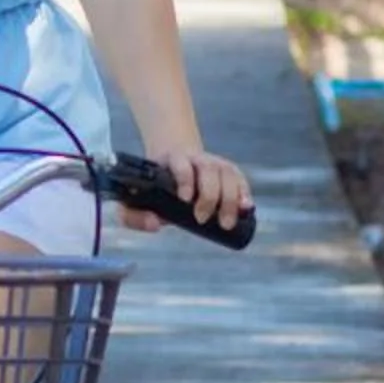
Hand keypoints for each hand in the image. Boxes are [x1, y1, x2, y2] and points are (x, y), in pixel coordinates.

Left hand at [118, 146, 252, 233]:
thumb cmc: (157, 184)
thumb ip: (137, 213)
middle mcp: (196, 158)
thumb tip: (155, 224)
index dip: (184, 179)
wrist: (173, 159)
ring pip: (227, 173)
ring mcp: (214, 162)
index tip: (184, 199)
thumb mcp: (141, 195)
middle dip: (209, 196)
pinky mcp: (227, 170)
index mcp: (174, 160)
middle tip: (203, 219)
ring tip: (227, 222)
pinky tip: (247, 208)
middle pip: (208, 170)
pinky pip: (239, 178)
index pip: (181, 164)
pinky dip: (244, 192)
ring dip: (229, 198)